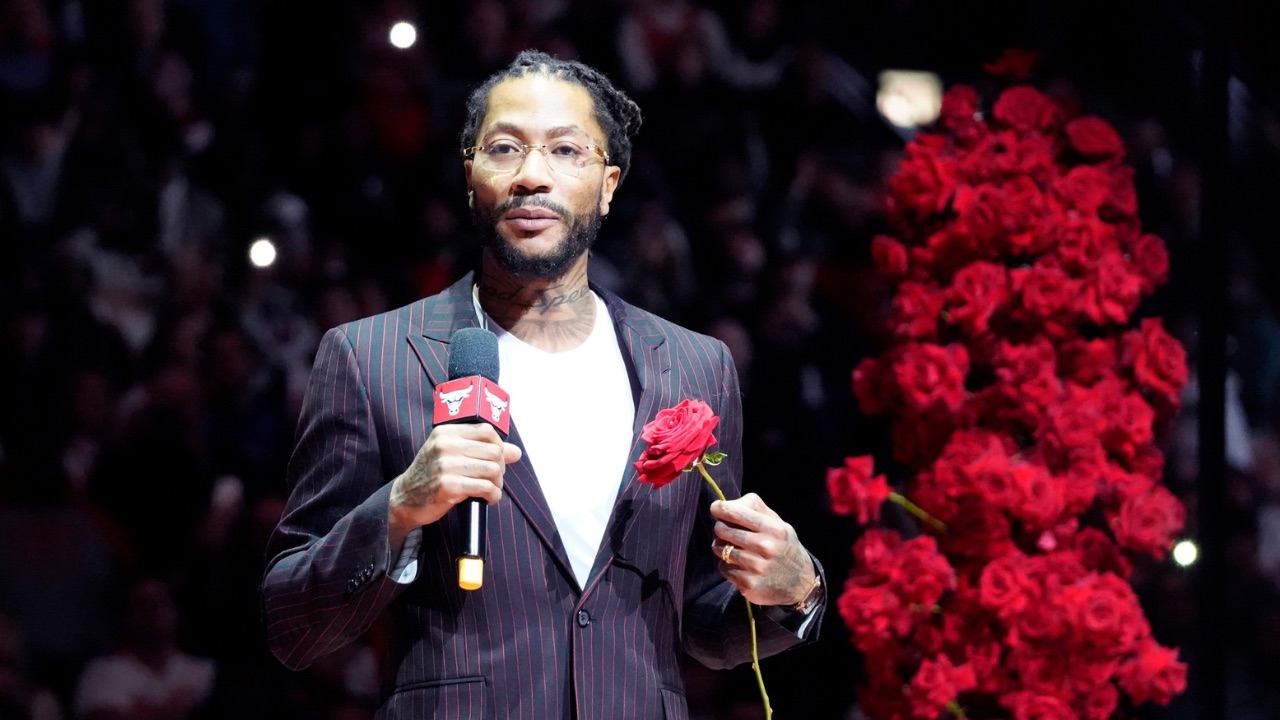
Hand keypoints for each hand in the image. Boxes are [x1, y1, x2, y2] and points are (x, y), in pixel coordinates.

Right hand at [388, 424, 521, 548]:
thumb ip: (482, 449)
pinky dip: (493, 496)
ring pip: (493, 470)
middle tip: (494, 479)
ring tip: (491, 490)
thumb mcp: (451, 455)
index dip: (499, 446)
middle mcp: (446, 445)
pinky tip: (488, 499)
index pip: (487, 431)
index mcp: (446, 432)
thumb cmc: (431, 475)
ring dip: (497, 484)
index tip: (496, 459)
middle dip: (500, 468)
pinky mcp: (449, 486)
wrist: (405, 498)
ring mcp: (446, 465)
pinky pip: (485, 488)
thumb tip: (516, 452)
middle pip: (494, 451)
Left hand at [709, 493, 816, 606]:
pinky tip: (737, 565)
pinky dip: (726, 566)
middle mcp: (766, 547)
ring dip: (721, 547)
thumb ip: (756, 509)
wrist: (801, 583)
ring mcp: (757, 567)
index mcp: (774, 529)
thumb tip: (727, 504)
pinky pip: (724, 568)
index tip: (715, 508)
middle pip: (724, 530)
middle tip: (723, 530)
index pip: (738, 513)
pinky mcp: (749, 584)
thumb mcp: (779, 524)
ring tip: (730, 548)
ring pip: (721, 550)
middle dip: (720, 528)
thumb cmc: (783, 547)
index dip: (721, 509)